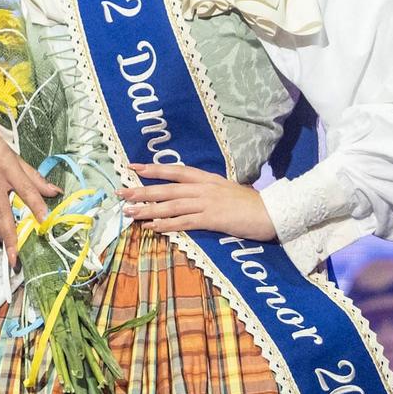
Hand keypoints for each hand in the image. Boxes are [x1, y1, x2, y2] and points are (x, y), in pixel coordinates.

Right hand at [0, 115, 58, 255]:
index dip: (36, 205)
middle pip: (3, 213)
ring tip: (10, 249)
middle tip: (15, 257)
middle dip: (10, 238)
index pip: (26, 189)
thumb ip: (33, 176)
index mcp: (6, 167)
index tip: (44, 221)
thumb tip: (55, 192)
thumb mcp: (13, 155)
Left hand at [120, 164, 276, 239]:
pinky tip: (152, 227)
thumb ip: (208, 191)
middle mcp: (204, 188)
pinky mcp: (212, 219)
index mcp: (207, 179)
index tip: (131, 167)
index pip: (174, 170)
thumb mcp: (226, 191)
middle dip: (141, 190)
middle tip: (120, 193)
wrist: (272, 212)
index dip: (152, 169)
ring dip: (148, 209)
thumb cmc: (250, 204)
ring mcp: (207, 203)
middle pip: (167, 188)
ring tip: (130, 213)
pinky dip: (167, 224)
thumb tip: (190, 196)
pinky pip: (184, 222)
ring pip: (171, 205)